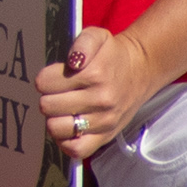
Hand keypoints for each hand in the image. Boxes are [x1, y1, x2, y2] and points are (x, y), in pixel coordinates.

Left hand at [37, 24, 165, 166]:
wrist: (141, 70)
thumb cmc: (112, 54)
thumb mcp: (97, 36)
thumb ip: (81, 44)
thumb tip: (73, 61)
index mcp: (94, 75)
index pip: (45, 83)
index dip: (45, 78)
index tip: (54, 76)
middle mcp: (100, 100)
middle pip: (47, 106)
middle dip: (48, 97)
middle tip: (59, 92)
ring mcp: (103, 121)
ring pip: (56, 128)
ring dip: (53, 118)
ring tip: (62, 108)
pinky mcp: (106, 136)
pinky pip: (76, 150)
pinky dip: (65, 140)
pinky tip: (67, 126)